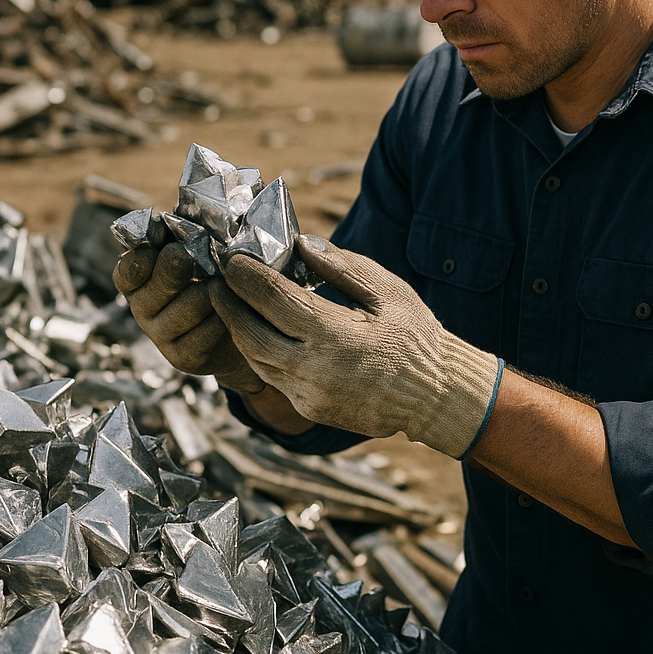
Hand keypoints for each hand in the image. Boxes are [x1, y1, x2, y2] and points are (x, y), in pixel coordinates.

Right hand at [113, 242, 265, 394]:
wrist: (241, 326)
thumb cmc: (215, 278)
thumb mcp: (198, 252)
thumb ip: (184, 235)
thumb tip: (171, 216)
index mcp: (139, 281)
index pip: (127, 271)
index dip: (143, 258)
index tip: (165, 245)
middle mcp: (143, 309)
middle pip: (160, 284)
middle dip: (182, 267)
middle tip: (199, 258)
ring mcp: (160, 335)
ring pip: (192, 303)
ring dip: (215, 290)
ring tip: (224, 285)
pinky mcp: (182, 358)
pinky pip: (208, 330)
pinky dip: (226, 314)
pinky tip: (231, 309)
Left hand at [211, 236, 501, 458]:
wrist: (436, 397)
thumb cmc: (416, 336)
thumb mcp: (389, 292)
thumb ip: (342, 268)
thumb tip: (301, 244)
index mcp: (336, 336)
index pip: (274, 299)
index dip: (246, 276)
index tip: (230, 257)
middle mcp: (315, 370)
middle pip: (250, 333)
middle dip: (228, 303)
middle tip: (216, 278)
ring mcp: (309, 395)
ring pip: (255, 359)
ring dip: (237, 328)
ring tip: (229, 301)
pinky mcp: (309, 409)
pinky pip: (271, 377)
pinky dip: (258, 351)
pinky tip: (257, 330)